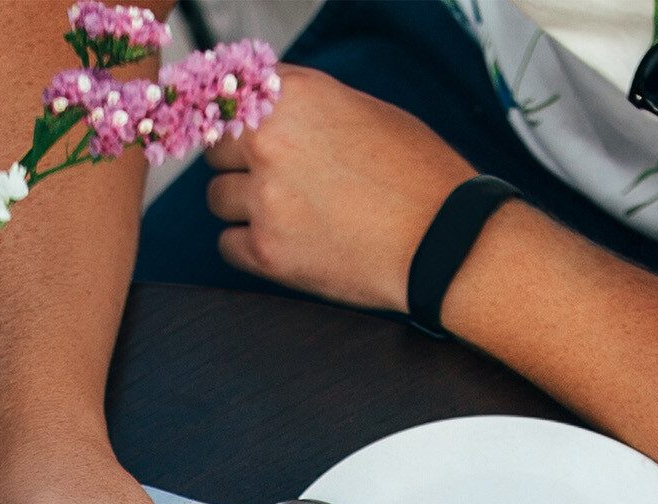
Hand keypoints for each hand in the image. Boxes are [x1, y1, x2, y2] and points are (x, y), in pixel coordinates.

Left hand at [206, 67, 471, 311]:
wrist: (440, 239)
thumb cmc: (413, 173)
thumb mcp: (361, 110)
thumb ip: (304, 109)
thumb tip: (263, 116)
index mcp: (295, 97)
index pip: (233, 100)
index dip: (242, 123)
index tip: (248, 139)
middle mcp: (271, 143)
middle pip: (217, 151)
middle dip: (240, 164)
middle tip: (278, 180)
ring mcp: (266, 199)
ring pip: (218, 198)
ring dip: (243, 206)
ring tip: (289, 213)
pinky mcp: (267, 252)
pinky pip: (228, 245)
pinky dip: (249, 245)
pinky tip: (285, 242)